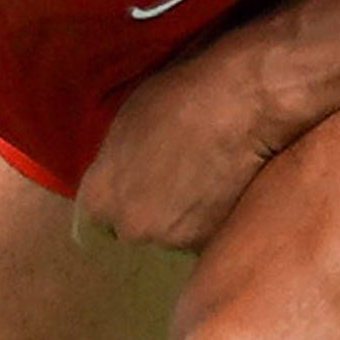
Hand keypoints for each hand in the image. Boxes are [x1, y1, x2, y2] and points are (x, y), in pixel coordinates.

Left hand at [74, 41, 287, 253]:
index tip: (135, 184)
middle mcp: (130, 226)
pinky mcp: (211, 242)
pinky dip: (212, 221)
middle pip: (134, 227)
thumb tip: (121, 170)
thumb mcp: (128, 120)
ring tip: (206, 186)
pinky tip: (227, 194)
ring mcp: (170, 239)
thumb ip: (117, 159)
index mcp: (100, 195)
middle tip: (176, 182)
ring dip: (183, 218)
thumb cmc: (181, 97)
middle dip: (149, 211)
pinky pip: (206, 236)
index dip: (117, 197)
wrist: (243, 105)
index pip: (95, 213)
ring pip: (172, 235)